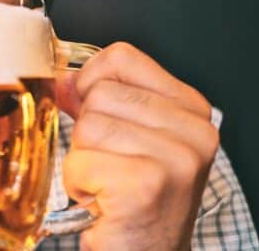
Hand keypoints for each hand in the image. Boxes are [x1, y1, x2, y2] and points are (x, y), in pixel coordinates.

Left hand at [55, 42, 218, 250]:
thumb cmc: (137, 201)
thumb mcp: (129, 138)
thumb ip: (100, 100)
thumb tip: (63, 79)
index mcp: (193, 109)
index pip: (121, 57)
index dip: (90, 81)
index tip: (93, 113)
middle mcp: (195, 131)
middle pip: (100, 93)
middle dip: (88, 133)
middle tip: (110, 166)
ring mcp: (176, 158)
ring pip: (88, 126)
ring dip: (83, 160)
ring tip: (107, 185)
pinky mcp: (147, 185)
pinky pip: (81, 161)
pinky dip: (78, 184)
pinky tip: (102, 202)